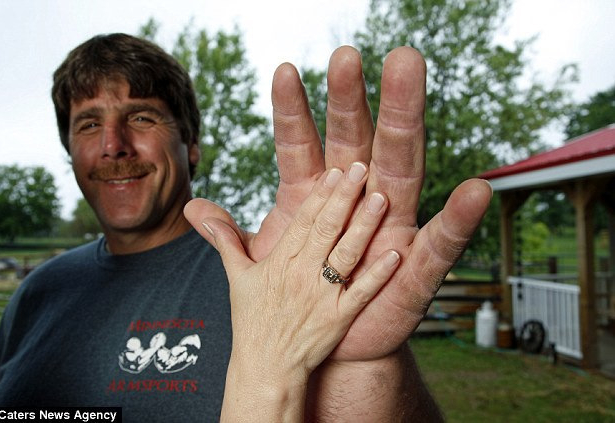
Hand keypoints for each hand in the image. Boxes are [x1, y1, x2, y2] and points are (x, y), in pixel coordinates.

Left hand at [187, 46, 491, 361]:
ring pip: (401, 173)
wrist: (323, 347)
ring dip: (405, 131)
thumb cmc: (295, 298)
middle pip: (358, 141)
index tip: (283, 71)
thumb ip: (229, 236)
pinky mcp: (412, 270)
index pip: (301, 144)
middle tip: (351, 54)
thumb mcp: (257, 266)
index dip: (292, 111)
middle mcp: (356, 201)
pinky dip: (455, 221)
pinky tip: (473, 193)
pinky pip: (437, 245)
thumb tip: (192, 208)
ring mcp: (389, 229)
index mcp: (315, 199)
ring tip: (411, 89)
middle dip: (354, 101)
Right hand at [189, 164, 397, 419]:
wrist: (265, 368)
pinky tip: (395, 254)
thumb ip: (225, 241)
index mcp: (279, 261)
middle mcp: (302, 274)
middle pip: (327, 228)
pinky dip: (378, 274)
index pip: (304, 220)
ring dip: (364, 226)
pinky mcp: (339, 318)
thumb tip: (196, 210)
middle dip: (345, 196)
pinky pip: (361, 292)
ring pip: (346, 254)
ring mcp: (322, 296)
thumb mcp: (237, 278)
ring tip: (380, 198)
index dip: (321, 193)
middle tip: (363, 168)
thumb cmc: (252, 321)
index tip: (336, 170)